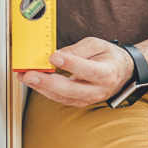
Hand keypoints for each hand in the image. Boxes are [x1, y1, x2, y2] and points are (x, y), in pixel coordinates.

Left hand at [16, 37, 134, 107]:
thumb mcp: (96, 45)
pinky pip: (60, 98)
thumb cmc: (109, 57)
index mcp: (106, 73)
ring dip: (41, 87)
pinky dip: (45, 90)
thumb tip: (57, 56)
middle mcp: (98, 90)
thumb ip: (77, 50)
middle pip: (70, 89)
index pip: (86, 70)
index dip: (69, 64)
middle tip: (30, 74)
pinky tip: (34, 82)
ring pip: (62, 96)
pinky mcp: (79, 102)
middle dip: (47, 82)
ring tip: (25, 76)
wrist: (121, 73)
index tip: (53, 58)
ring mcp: (88, 99)